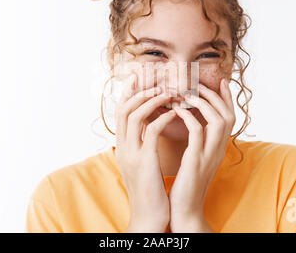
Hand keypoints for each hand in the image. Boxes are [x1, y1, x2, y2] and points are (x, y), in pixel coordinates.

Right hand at [115, 73, 175, 232]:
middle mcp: (122, 147)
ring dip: (151, 99)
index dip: (128, 93)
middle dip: (137, 89)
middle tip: (155, 78)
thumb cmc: (150, 190)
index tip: (138, 77)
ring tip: (168, 91)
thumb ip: (142, 144)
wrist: (149, 217)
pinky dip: (162, 117)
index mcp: (122, 147)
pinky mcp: (144, 161)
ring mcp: (131, 154)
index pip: (120, 112)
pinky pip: (151, 131)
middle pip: (122, 108)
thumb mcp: (143, 163)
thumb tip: (150, 126)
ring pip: (134, 115)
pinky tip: (175, 112)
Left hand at [169, 78, 235, 232]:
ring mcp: (210, 155)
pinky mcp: (196, 161)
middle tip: (199, 84)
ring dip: (203, 103)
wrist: (184, 210)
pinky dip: (189, 117)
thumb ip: (199, 141)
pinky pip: (197, 132)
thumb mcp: (196, 159)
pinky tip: (177, 110)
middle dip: (215, 95)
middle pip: (228, 115)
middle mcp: (219, 150)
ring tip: (187, 93)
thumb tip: (193, 121)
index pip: (230, 117)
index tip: (219, 81)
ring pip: (218, 120)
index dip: (227, 98)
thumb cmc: (186, 183)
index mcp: (219, 148)